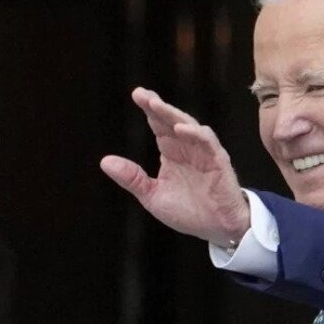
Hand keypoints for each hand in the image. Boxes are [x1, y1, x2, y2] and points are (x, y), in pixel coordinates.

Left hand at [100, 87, 250, 245]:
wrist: (217, 229)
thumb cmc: (189, 212)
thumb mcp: (153, 196)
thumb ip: (132, 178)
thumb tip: (105, 161)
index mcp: (172, 153)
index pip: (158, 125)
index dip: (149, 110)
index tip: (137, 94)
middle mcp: (187, 148)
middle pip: (171, 120)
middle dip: (158, 106)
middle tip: (142, 94)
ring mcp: (204, 153)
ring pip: (189, 126)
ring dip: (173, 115)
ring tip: (156, 106)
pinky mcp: (218, 162)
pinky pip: (208, 142)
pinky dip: (195, 134)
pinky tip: (180, 129)